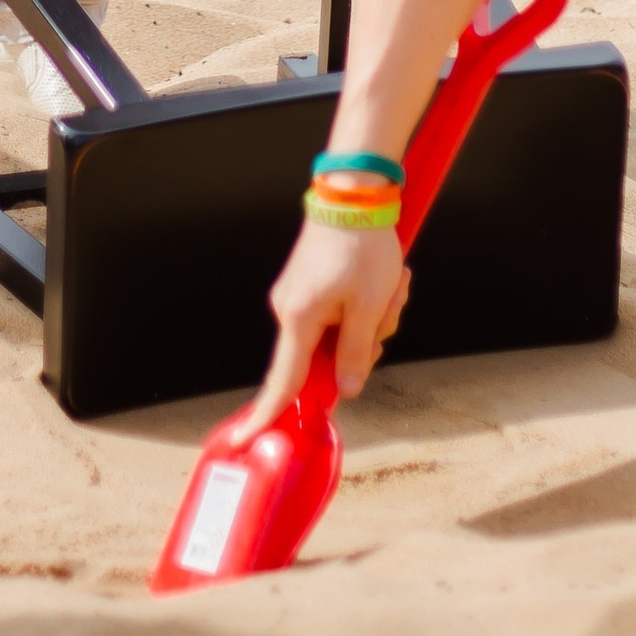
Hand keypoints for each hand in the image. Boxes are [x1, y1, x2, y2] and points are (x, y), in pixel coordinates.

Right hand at [248, 212, 409, 424]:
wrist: (354, 193)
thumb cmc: (362, 246)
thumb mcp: (370, 306)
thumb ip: (356, 353)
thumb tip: (346, 390)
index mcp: (298, 319)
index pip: (282, 381)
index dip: (268, 415)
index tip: (244, 442)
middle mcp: (289, 310)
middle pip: (327, 358)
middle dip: (365, 343)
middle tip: (388, 309)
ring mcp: (298, 297)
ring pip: (340, 335)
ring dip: (372, 319)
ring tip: (391, 284)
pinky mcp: (309, 287)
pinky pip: (339, 314)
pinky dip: (365, 305)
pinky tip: (383, 279)